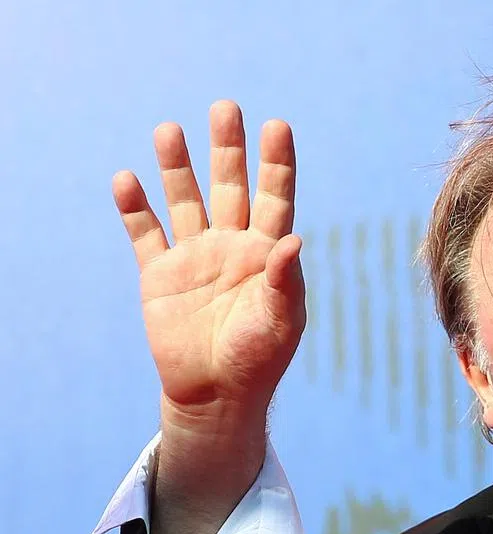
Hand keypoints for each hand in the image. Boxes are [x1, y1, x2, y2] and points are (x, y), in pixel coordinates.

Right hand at [113, 100, 304, 424]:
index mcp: (267, 253)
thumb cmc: (259, 359)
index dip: (276, 163)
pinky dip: (135, 209)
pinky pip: (145, 234)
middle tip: (225, 108)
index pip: (275, 197)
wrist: (216, 394)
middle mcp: (232, 246)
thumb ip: (284, 280)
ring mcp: (195, 257)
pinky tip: (127, 180)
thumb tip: (294, 240)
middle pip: (230, 186)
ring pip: (186, 200)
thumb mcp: (280, 322)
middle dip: (227, 149)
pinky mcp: (160, 275)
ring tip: (169, 129)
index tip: (277, 126)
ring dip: (177, 167)